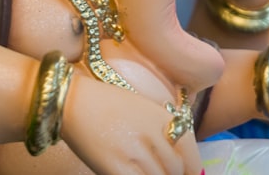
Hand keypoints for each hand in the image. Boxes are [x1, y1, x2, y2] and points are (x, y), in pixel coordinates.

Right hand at [61, 75, 200, 174]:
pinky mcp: (115, 167)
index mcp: (164, 118)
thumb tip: (178, 165)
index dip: (194, 171)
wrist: (74, 101)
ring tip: (143, 171)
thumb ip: (164, 134)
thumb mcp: (144, 110)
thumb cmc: (108, 105)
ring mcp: (135, 152)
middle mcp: (154, 135)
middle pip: (175, 171)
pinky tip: (132, 174)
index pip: (191, 155)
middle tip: (162, 173)